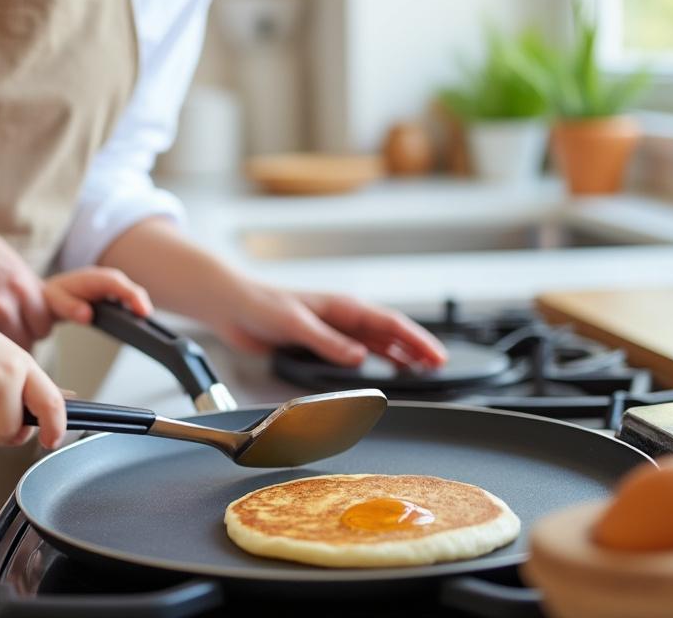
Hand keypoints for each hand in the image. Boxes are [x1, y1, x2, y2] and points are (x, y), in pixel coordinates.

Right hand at [0, 196, 52, 349]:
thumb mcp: (6, 259)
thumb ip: (28, 286)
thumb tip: (51, 311)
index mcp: (22, 282)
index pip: (44, 326)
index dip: (35, 327)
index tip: (24, 325)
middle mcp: (5, 301)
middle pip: (26, 342)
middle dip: (18, 339)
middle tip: (2, 331)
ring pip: (1, 350)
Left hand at [43, 267, 152, 323]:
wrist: (52, 293)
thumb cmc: (54, 296)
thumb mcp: (56, 302)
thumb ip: (71, 308)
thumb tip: (87, 315)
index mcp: (94, 278)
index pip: (118, 285)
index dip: (133, 297)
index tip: (143, 312)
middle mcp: (107, 279)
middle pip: (131, 290)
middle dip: (142, 305)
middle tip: (148, 327)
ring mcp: (113, 286)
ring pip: (133, 295)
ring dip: (140, 308)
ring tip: (146, 328)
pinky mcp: (115, 294)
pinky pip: (129, 300)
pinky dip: (135, 310)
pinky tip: (137, 324)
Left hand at [215, 283, 446, 369]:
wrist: (232, 306)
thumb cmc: (260, 304)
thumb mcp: (296, 324)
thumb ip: (327, 341)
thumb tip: (358, 357)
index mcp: (342, 306)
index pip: (389, 323)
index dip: (416, 340)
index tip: (436, 355)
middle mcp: (342, 317)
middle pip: (389, 333)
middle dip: (416, 348)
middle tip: (439, 365)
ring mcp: (333, 330)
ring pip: (376, 343)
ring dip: (399, 354)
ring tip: (421, 369)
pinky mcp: (319, 342)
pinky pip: (356, 352)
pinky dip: (375, 360)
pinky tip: (382, 369)